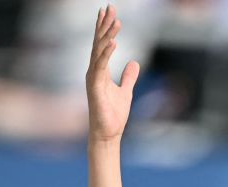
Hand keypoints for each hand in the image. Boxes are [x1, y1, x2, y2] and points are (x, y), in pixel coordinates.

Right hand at [86, 4, 139, 142]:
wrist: (108, 133)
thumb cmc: (113, 115)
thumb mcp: (126, 91)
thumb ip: (128, 77)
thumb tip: (134, 63)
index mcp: (100, 71)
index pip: (102, 44)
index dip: (105, 28)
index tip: (109, 12)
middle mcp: (94, 71)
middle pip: (99, 43)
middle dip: (104, 25)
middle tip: (110, 7)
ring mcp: (93, 78)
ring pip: (99, 51)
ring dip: (107, 35)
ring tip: (116, 21)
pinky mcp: (95, 87)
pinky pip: (100, 66)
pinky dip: (106, 54)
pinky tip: (113, 42)